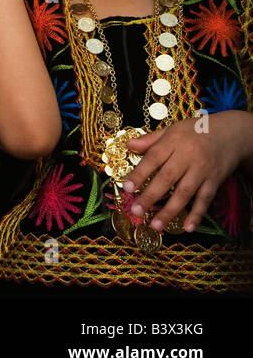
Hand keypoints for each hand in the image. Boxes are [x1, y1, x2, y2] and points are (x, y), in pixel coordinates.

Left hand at [122, 110, 252, 231]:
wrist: (231, 134)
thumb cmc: (196, 131)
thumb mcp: (172, 129)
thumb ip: (150, 140)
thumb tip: (128, 145)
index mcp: (173, 143)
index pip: (153, 159)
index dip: (139, 174)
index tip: (126, 188)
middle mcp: (187, 158)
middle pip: (167, 179)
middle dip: (150, 196)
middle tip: (136, 210)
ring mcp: (202, 171)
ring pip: (184, 193)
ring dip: (169, 211)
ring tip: (156, 225)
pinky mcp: (214, 182)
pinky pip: (205, 200)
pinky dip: (196, 214)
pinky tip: (187, 228)